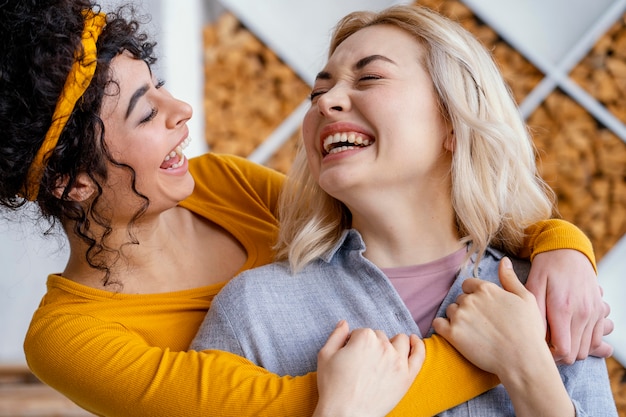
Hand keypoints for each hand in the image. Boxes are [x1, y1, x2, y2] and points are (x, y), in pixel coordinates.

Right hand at [313, 320, 424, 416]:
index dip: (354, 343)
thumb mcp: (325, 355)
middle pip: (380, 336)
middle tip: (363, 362)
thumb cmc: (333, 387)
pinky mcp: (407, 376)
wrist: (345, 414)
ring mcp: (398, 361)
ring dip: (392, 343)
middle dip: (372, 345)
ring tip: (384, 355)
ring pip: (400, 340)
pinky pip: (419, 354)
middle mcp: (383, 345)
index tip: (350, 355)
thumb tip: (344, 323)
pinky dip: (418, 345)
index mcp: (364, 337)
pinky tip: (414, 341)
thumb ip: (336, 335)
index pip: (362, 332)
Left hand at [434, 258, 574, 416]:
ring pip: (450, 311)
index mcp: (486, 288)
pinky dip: (444, 328)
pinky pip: (438, 324)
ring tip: (473, 332)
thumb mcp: (526, 298)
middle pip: (460, 299)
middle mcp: (470, 299)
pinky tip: (456, 335)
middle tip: (482, 324)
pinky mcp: (452, 334)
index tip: (484, 309)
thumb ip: (510, 278)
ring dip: (457, 319)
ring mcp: (460, 316)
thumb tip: (503, 261)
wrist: (523, 360)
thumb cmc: (528, 331)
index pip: (469, 285)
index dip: (475, 296)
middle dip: (468, 308)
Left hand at [526, 249, 612, 362]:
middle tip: (541, 348)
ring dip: (571, 350)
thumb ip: (532, 310)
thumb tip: (532, 334)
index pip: (563, 350)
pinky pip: (596, 338)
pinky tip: (567, 334)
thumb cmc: (546, 267)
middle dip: (558, 356)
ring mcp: (594, 313)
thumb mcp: (533, 284)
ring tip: (553, 341)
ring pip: (587, 349)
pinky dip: (583, 342)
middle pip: (575, 354)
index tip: (536, 349)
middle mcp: (582, 314)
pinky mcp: (599, 311)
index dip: (549, 356)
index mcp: (563, 309)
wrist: (568, 250)